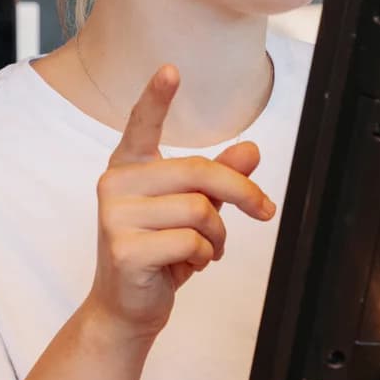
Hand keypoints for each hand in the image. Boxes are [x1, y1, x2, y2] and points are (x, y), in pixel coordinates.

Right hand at [87, 66, 275, 340]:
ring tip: (209, 249)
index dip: (156, 98)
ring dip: (219, 234)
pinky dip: (206, 255)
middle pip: (198, 171)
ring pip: (200, 209)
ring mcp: (115, 217)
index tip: (171, 70)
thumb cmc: (159, 254)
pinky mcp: (125, 249)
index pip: (142, 125)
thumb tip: (251, 151)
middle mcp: (115, 184)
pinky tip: (190, 264)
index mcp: (129, 167)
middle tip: (265, 211)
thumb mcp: (193, 211)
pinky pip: (191, 240)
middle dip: (241, 193)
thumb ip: (220, 179)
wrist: (126, 308)